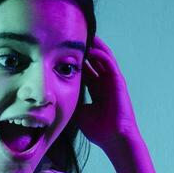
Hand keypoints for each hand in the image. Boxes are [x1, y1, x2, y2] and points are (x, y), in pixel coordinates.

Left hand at [72, 36, 141, 151]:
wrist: (114, 139)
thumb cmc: (99, 130)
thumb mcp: (79, 112)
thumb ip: (71, 100)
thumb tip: (54, 96)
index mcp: (96, 89)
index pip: (85, 68)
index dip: (76, 59)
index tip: (62, 49)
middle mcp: (104, 82)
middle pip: (94, 59)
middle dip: (85, 47)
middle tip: (71, 36)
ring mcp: (112, 81)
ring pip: (103, 57)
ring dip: (94, 45)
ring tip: (83, 34)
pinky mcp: (118, 82)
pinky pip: (109, 63)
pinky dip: (101, 54)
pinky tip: (90, 48)